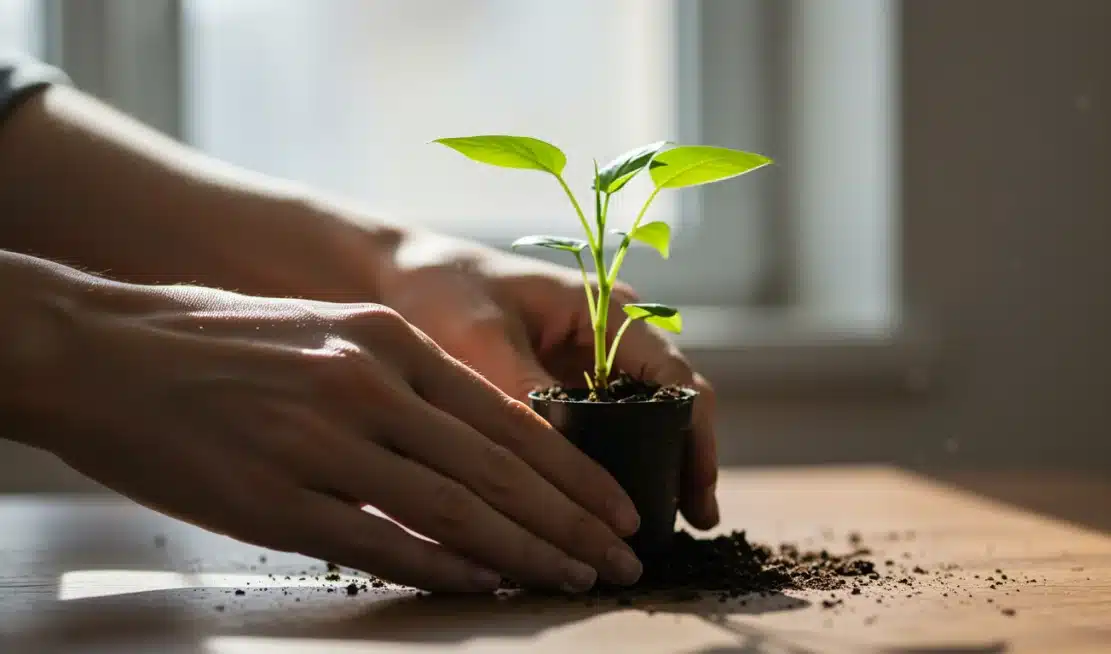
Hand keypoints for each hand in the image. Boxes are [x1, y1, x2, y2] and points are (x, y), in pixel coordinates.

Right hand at [31, 281, 644, 591]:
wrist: (101, 349)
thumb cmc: (217, 340)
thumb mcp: (328, 331)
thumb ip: (404, 382)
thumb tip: (475, 446)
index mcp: (388, 341)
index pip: (507, 418)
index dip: (570, 472)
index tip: (615, 507)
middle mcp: (367, 386)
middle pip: (495, 469)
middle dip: (570, 520)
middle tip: (623, 558)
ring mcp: (322, 445)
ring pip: (452, 511)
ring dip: (524, 553)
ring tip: (575, 578)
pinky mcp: (275, 501)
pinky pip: (379, 544)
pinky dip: (440, 570)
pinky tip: (485, 587)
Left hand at [383, 230, 719, 529]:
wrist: (397, 271)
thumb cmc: (439, 289)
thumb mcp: (480, 340)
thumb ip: (525, 393)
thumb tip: (563, 463)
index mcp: (607, 310)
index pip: (677, 379)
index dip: (696, 439)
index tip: (696, 496)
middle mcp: (611, 333)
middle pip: (670, 403)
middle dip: (684, 461)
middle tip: (691, 524)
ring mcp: (589, 358)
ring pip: (641, 419)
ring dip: (653, 466)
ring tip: (656, 528)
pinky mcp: (563, 381)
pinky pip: (604, 425)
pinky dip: (613, 462)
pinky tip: (604, 505)